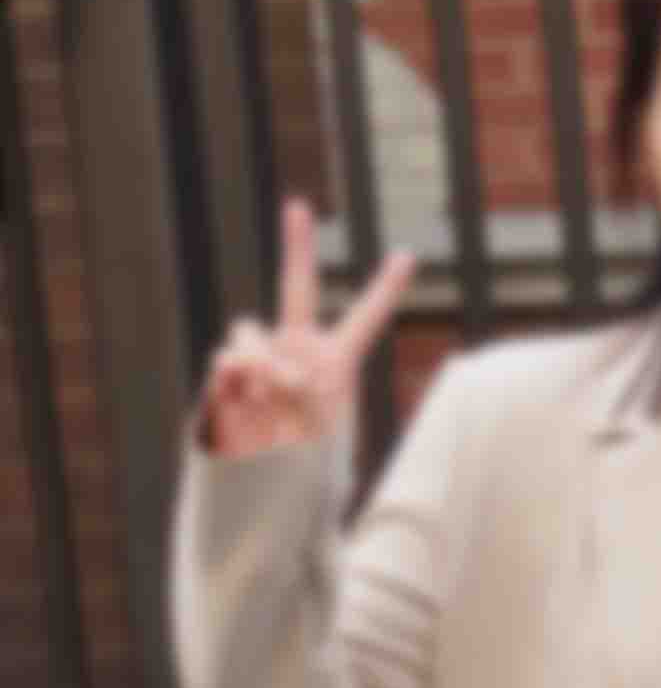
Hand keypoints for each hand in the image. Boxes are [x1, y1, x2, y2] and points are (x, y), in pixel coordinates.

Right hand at [199, 198, 416, 457]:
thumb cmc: (305, 457)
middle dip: (296, 245)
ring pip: (250, 331)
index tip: (408, 254)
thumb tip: (248, 358)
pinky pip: (226, 358)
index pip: (366, 317)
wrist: (266, 482)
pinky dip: (237, 378)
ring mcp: (260, 352)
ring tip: (277, 397)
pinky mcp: (226, 368)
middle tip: (297, 205)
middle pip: (295, 286)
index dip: (386, 287)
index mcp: (337, 359)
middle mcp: (296, 345)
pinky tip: (244, 402)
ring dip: (264, 361)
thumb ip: (292, 380)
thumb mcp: (317, 420)